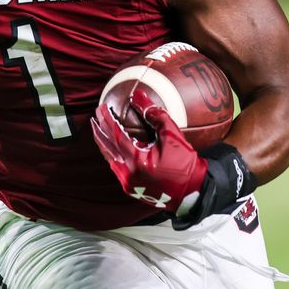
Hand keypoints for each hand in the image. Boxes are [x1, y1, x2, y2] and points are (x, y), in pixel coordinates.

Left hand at [91, 89, 207, 213]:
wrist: (193, 192)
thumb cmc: (185, 164)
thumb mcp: (172, 136)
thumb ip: (155, 115)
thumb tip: (139, 96)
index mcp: (137, 160)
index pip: (115, 135)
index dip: (107, 119)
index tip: (102, 106)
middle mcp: (128, 173)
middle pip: (107, 147)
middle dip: (99, 129)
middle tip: (95, 115)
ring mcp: (127, 182)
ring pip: (109, 158)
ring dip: (103, 142)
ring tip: (99, 128)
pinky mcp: (130, 188)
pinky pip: (116, 167)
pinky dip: (112, 153)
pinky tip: (111, 146)